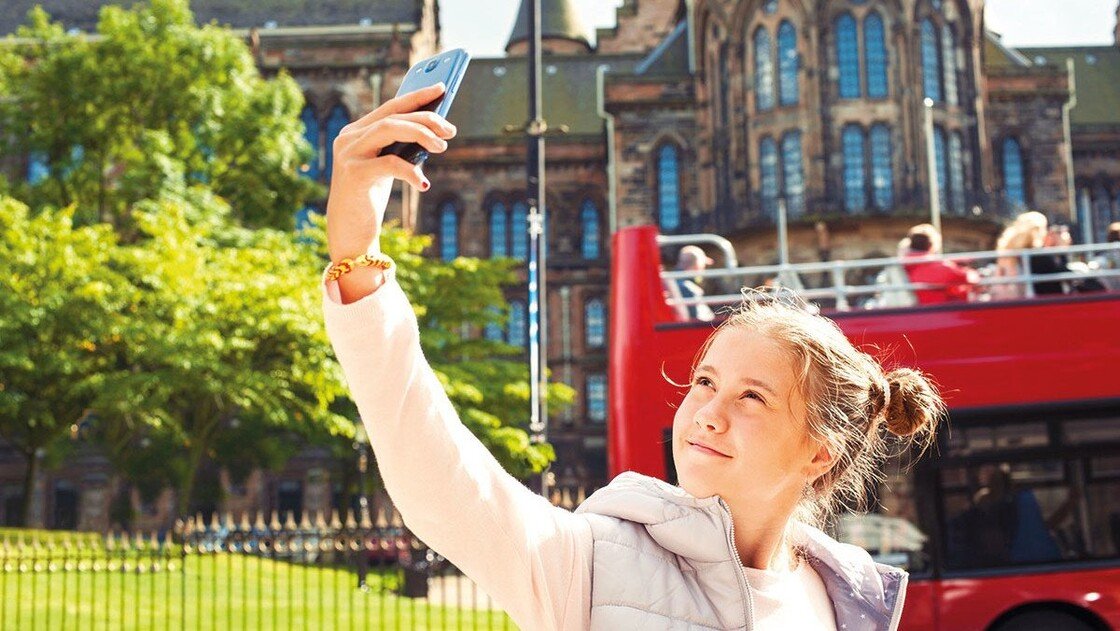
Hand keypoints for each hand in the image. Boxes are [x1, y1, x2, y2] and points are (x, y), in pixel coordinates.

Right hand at [325, 83, 457, 262]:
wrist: (349, 234)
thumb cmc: (370, 199)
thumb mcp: (386, 167)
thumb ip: (400, 147)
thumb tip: (434, 131)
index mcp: (356, 132)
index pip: (390, 107)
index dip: (416, 96)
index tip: (442, 89)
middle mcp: (348, 138)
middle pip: (392, 116)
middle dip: (426, 118)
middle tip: (450, 129)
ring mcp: (348, 154)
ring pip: (389, 129)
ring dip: (421, 134)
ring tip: (442, 146)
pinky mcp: (353, 175)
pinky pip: (389, 164)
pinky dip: (411, 171)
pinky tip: (424, 183)